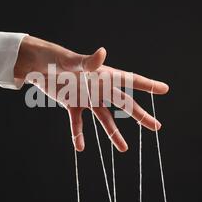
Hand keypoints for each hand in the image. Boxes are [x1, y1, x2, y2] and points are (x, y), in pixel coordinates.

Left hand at [15, 36, 168, 151]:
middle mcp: (98, 88)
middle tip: (157, 127)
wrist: (36, 64)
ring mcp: (86, 98)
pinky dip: (78, 135)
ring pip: (104, 118)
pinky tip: (80, 147)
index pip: (130, 80)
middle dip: (140, 116)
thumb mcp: (72, 61)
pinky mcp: (72, 104)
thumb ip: (88, 61)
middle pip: (124, 104)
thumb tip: (103, 52)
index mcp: (103, 76)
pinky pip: (78, 123)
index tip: (165, 89)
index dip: (148, 85)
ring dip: (114, 133)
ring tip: (124, 149)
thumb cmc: (56, 58)